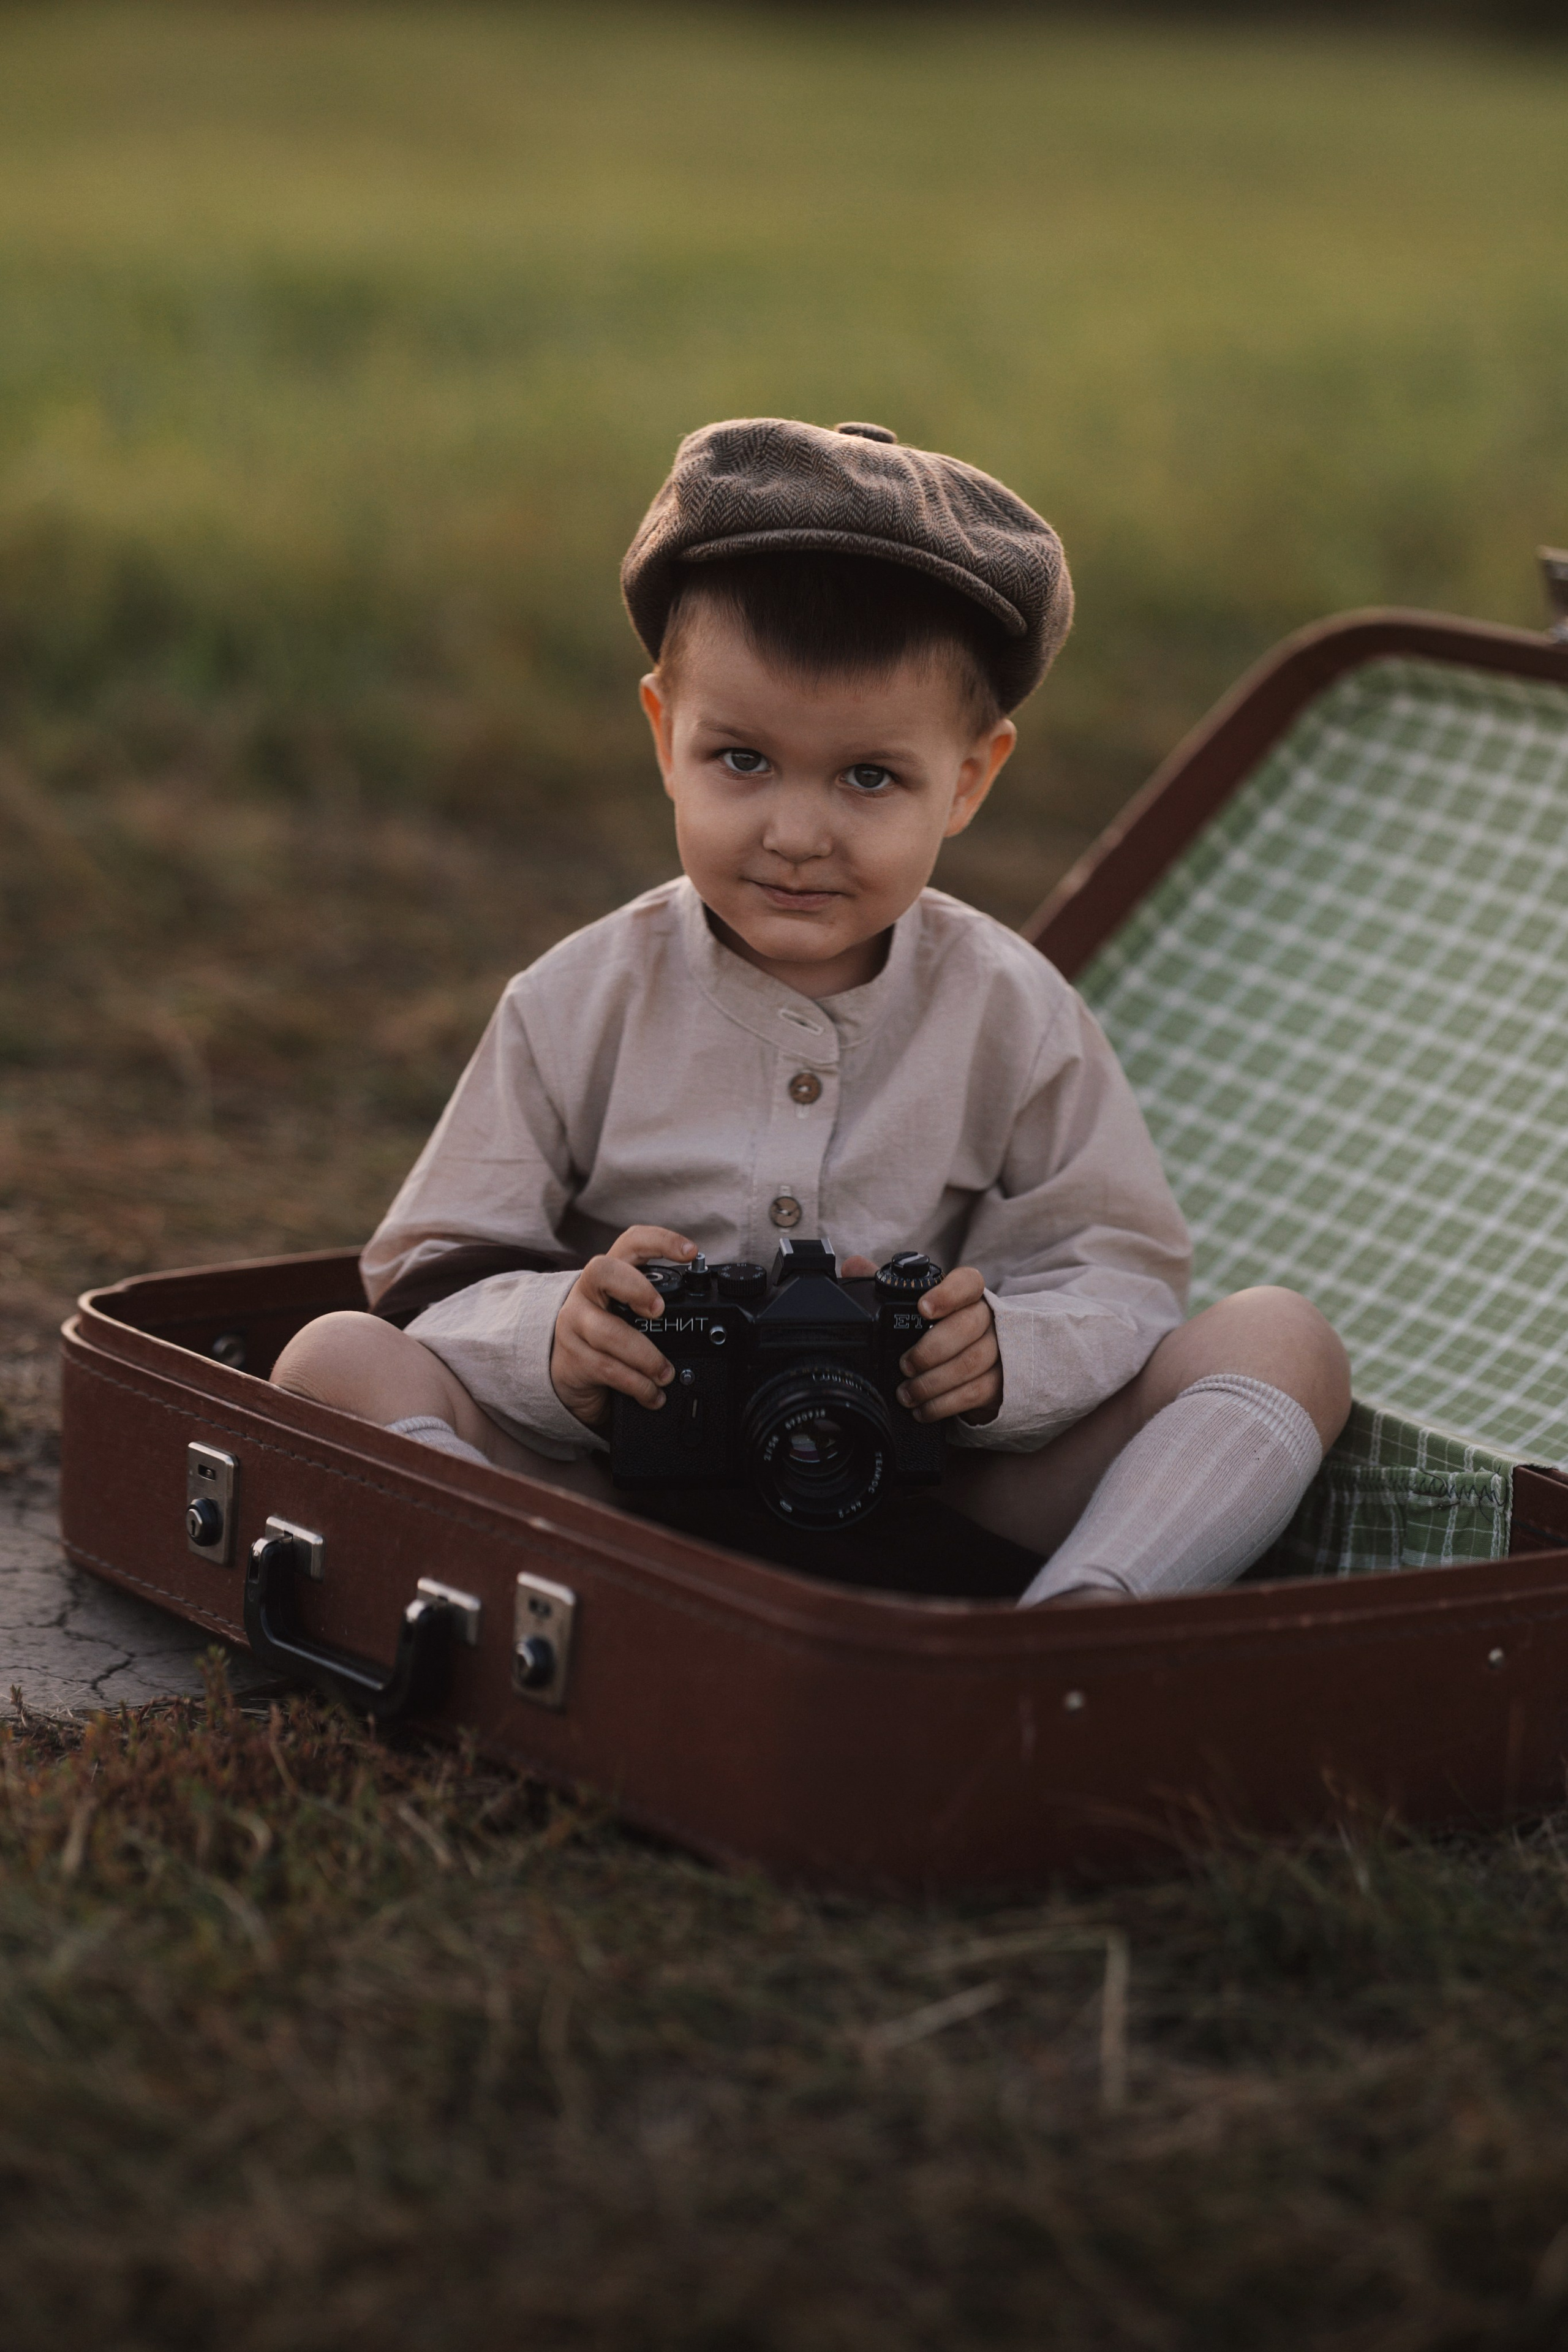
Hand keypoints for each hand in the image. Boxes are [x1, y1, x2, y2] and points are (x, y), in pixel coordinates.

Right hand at [549, 1226, 695, 1431]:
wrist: (569, 1376)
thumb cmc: (610, 1339)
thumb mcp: (631, 1317)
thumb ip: (657, 1309)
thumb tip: (704, 1318)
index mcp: (609, 1276)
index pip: (631, 1243)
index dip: (660, 1241)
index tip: (690, 1252)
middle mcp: (586, 1292)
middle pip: (603, 1271)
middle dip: (635, 1287)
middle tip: (659, 1311)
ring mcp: (574, 1323)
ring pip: (608, 1332)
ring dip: (645, 1356)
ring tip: (666, 1374)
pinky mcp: (571, 1358)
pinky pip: (607, 1368)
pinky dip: (636, 1385)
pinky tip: (651, 1394)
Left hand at [889, 1263, 1001, 1425]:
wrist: (974, 1370)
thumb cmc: (938, 1332)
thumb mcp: (913, 1308)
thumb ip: (886, 1285)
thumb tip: (853, 1266)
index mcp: (967, 1295)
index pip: (968, 1283)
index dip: (948, 1294)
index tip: (923, 1308)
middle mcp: (987, 1318)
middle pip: (968, 1326)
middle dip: (931, 1350)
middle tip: (904, 1365)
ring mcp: (999, 1349)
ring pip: (971, 1362)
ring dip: (933, 1382)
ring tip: (907, 1393)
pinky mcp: (1000, 1381)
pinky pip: (975, 1392)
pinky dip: (944, 1404)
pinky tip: (923, 1409)